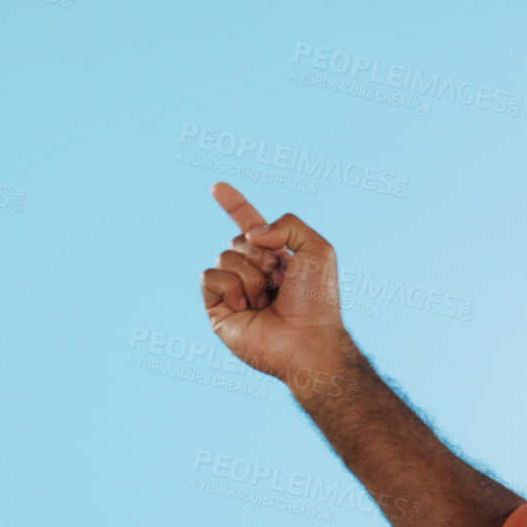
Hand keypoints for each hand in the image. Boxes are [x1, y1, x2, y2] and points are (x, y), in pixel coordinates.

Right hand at [199, 182, 351, 383]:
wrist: (307, 340)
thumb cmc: (318, 301)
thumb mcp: (318, 249)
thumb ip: (288, 224)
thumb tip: (251, 234)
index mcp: (277, 258)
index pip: (251, 226)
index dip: (235, 205)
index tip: (217, 187)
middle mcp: (253, 273)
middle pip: (238, 239)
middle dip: (261, 254)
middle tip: (281, 281)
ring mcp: (234, 291)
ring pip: (224, 256)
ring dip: (251, 274)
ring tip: (267, 299)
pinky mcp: (217, 309)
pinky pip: (209, 277)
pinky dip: (231, 286)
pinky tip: (248, 307)